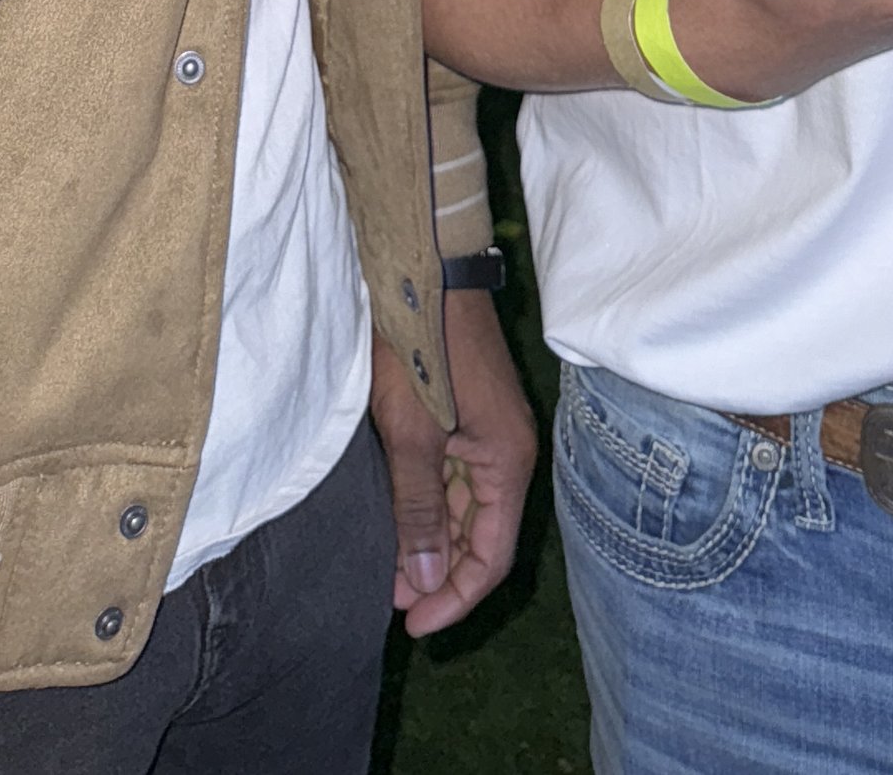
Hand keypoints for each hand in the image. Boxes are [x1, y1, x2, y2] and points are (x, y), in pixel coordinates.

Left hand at [370, 291, 536, 636]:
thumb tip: (425, 581)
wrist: (425, 269)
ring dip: (431, 541)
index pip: (489, 557)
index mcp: (507, 463)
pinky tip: (395, 518)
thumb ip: (420, 510)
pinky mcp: (467, 417)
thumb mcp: (412, 436)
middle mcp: (508, 453)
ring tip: (385, 566)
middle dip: (438, 574)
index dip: (452, 598)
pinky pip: (454, 479)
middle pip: (481, 537)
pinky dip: (428, 506)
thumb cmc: (420, 347)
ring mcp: (488, 433)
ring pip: (465, 510)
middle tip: (387, 597)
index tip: (411, 624)